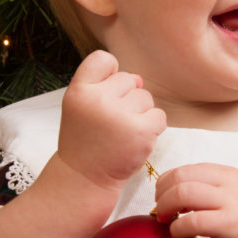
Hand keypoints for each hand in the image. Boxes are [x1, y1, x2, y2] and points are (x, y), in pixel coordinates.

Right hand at [58, 50, 166, 191]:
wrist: (84, 179)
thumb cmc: (86, 140)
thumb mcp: (81, 106)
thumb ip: (104, 85)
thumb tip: (140, 80)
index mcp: (79, 90)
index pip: (102, 59)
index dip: (108, 75)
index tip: (102, 97)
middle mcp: (98, 100)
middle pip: (129, 79)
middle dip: (126, 99)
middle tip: (110, 124)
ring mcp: (120, 116)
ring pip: (146, 98)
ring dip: (140, 114)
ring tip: (121, 134)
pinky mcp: (141, 131)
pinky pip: (159, 116)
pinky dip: (152, 128)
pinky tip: (134, 141)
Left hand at [154, 163, 237, 237]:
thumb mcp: (232, 200)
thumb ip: (208, 191)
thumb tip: (171, 192)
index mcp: (229, 174)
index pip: (187, 168)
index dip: (166, 183)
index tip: (161, 199)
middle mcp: (231, 183)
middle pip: (181, 177)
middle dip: (162, 193)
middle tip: (160, 211)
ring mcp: (233, 202)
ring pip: (183, 193)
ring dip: (166, 207)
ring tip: (166, 221)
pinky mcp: (232, 224)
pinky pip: (193, 221)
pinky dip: (177, 228)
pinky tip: (177, 236)